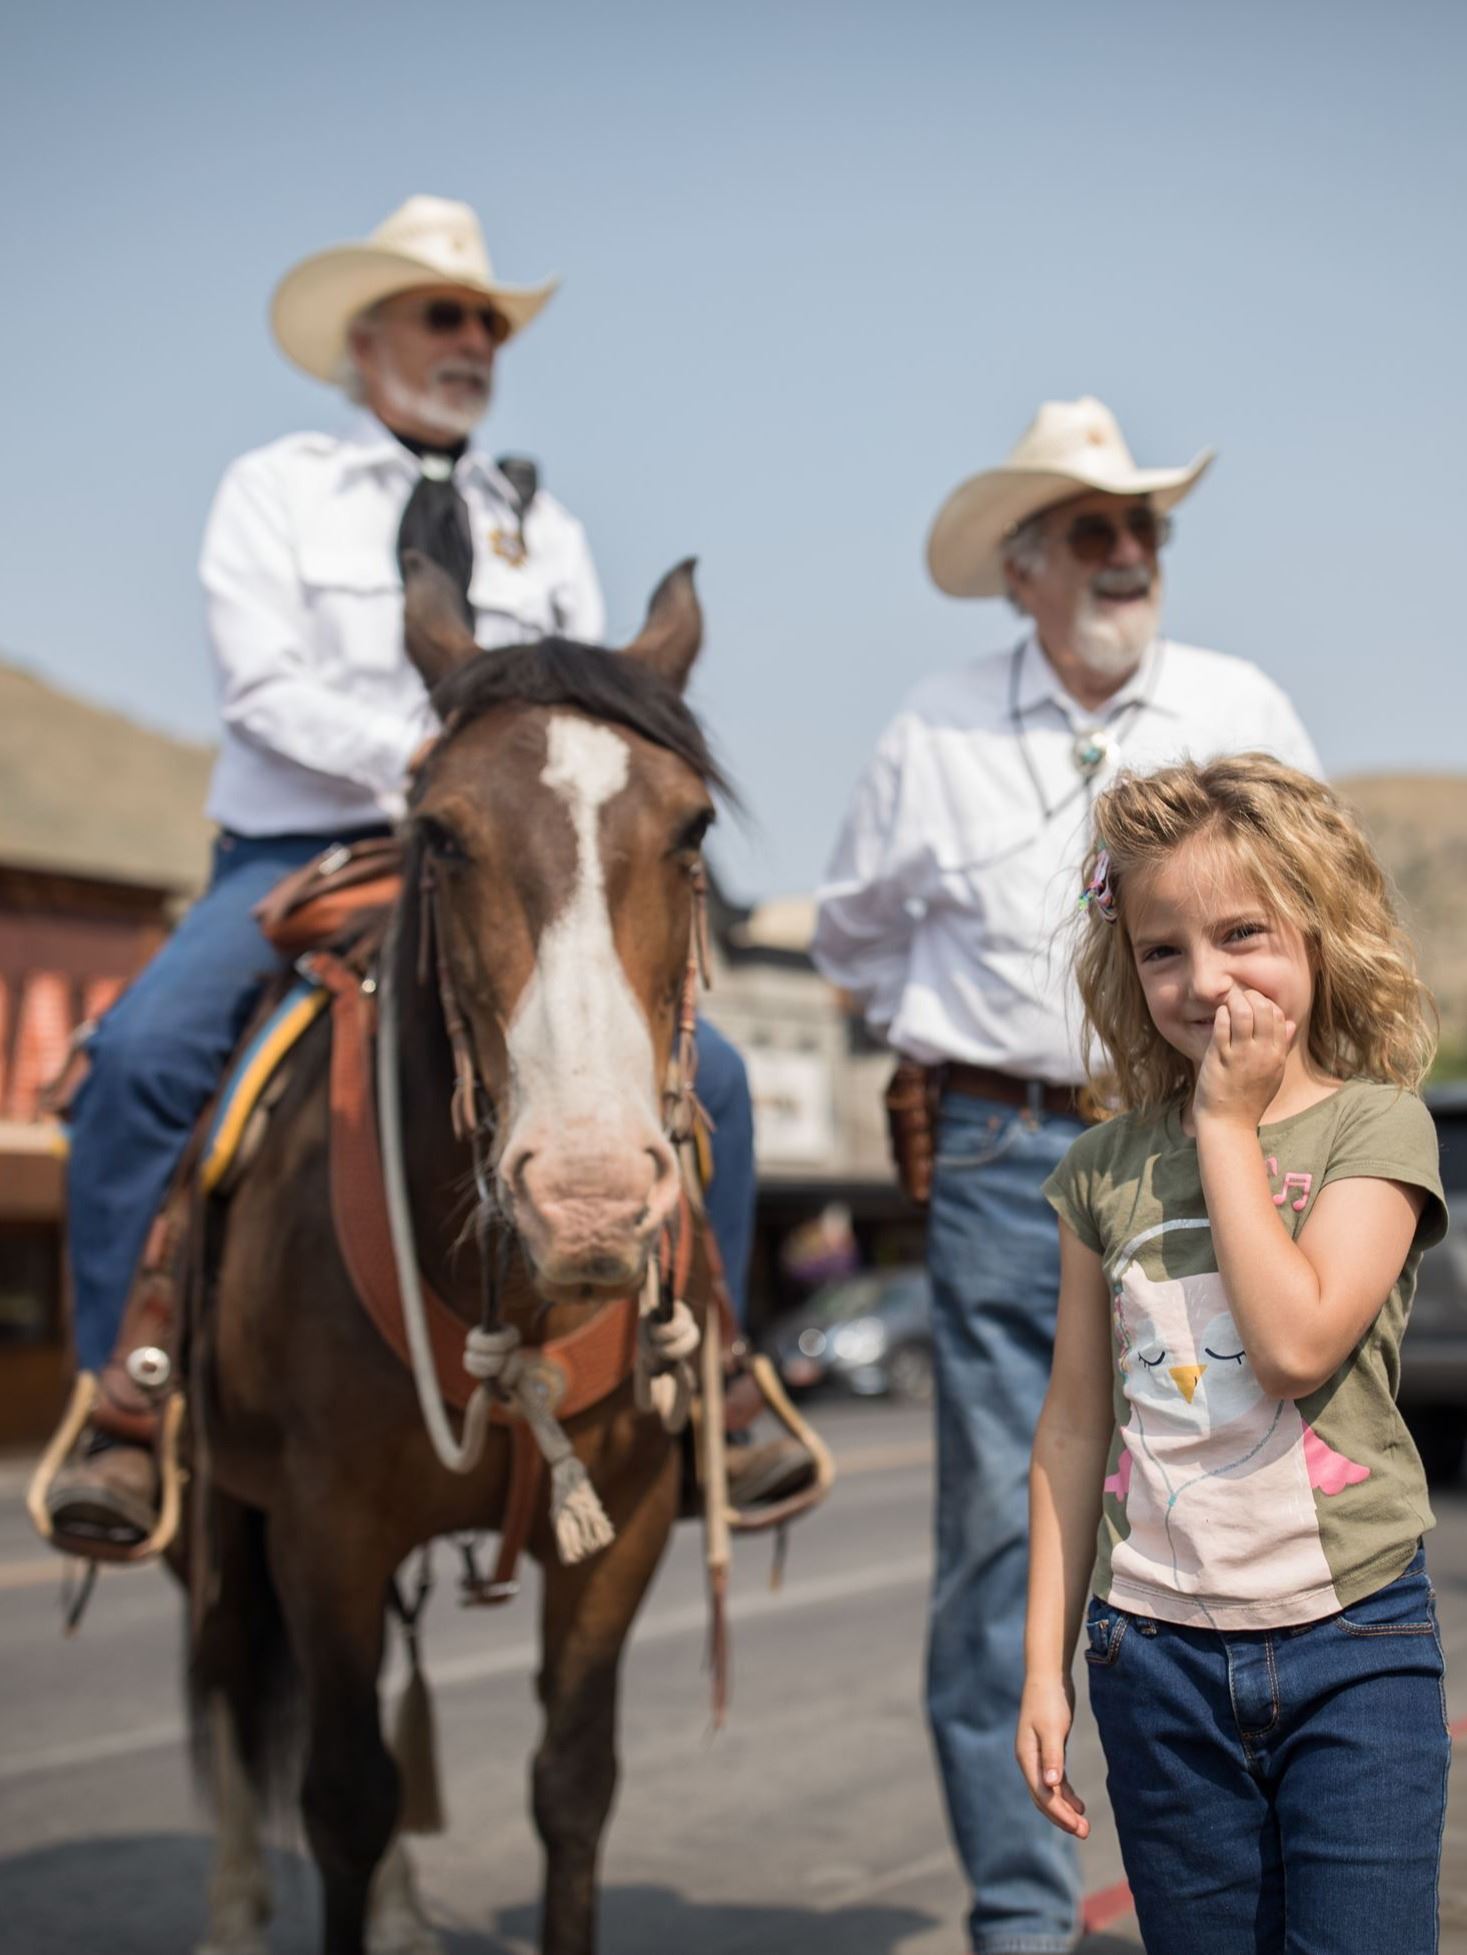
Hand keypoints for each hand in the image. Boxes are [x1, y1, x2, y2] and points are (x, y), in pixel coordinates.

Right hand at [1016, 1674, 1088, 1838]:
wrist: (1048, 1676)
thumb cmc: (1049, 1700)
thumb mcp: (1052, 1728)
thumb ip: (1052, 1756)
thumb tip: (1051, 1786)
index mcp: (1027, 1757)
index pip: (1042, 1794)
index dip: (1059, 1813)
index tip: (1078, 1827)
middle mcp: (1029, 1760)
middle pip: (1043, 1797)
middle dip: (1062, 1817)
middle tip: (1085, 1833)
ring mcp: (1038, 1756)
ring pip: (1049, 1792)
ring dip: (1065, 1809)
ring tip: (1084, 1825)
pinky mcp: (1049, 1751)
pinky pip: (1055, 1781)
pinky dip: (1066, 1794)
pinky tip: (1078, 1805)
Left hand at [1194, 985, 1295, 1128]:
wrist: (1229, 1123)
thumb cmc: (1249, 1098)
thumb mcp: (1274, 1073)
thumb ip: (1281, 1047)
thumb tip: (1290, 1024)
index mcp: (1277, 1055)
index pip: (1278, 1016)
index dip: (1265, 1003)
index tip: (1253, 1003)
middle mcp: (1262, 1053)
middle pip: (1263, 1009)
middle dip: (1250, 997)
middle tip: (1238, 998)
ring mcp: (1241, 1055)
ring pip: (1243, 1013)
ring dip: (1235, 1002)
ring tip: (1228, 1004)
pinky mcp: (1219, 1058)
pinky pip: (1222, 1026)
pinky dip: (1221, 1014)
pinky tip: (1219, 1015)